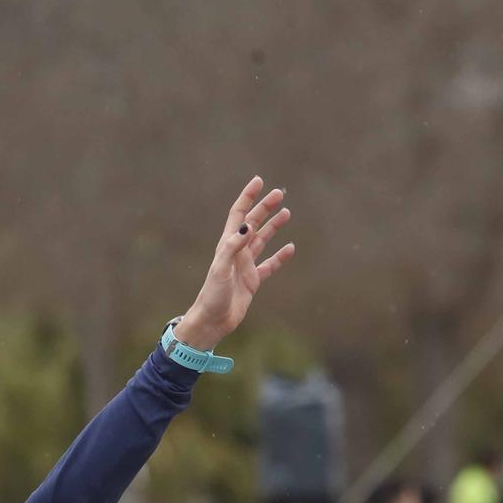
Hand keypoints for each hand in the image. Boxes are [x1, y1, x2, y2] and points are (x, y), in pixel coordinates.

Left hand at [172, 176, 295, 351]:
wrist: (212, 322)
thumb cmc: (212, 296)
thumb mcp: (221, 270)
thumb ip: (233, 247)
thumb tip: (247, 226)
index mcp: (227, 246)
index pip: (238, 215)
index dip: (247, 197)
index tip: (259, 181)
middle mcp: (236, 253)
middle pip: (252, 224)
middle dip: (265, 208)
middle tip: (280, 194)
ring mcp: (245, 266)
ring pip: (262, 241)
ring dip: (273, 226)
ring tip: (287, 213)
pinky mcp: (252, 281)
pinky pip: (269, 265)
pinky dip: (280, 256)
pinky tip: (290, 248)